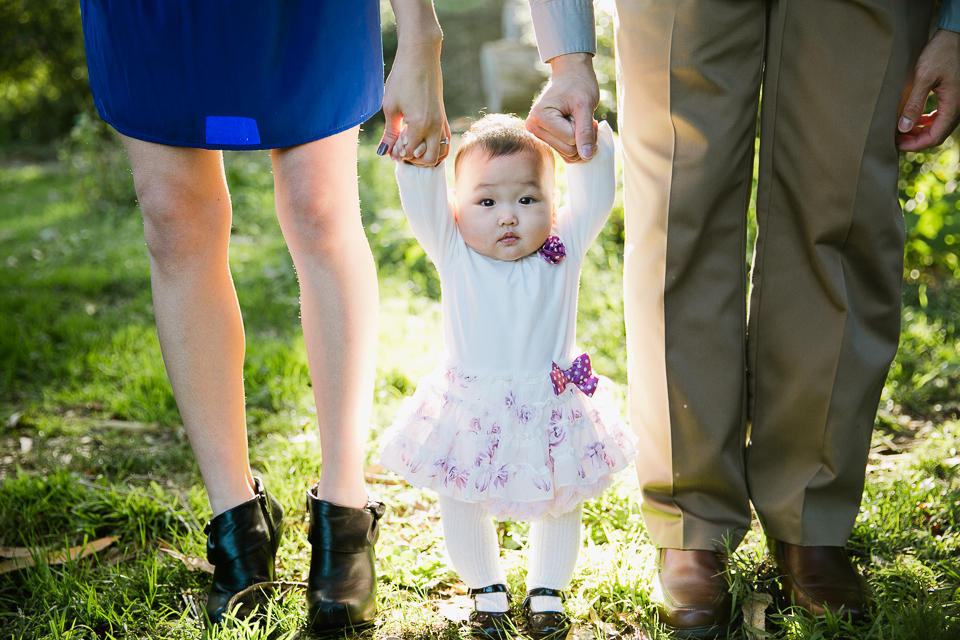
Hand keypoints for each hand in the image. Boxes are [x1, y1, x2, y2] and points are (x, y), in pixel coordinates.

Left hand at [380, 2, 448, 166]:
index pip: (410, 153)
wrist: (420, 56)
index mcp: (421, 125)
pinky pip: (444, 140)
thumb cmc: (402, 78)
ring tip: (412, 143)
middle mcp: (435, 126)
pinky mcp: (444, 116)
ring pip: (440, 152)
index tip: (391, 146)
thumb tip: (383, 152)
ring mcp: (442, 122)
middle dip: (414, 159)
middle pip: (429, 160)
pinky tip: (420, 137)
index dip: (398, 153)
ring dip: (425, 154)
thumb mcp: (391, 107)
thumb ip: (390, 133)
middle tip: (402, 147)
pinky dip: (433, 145)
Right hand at [526, 53, 599, 162]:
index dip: (585, 131)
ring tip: (583, 122)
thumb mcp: (585, 106)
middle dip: (584, 138)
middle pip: (568, 150)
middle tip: (589, 121)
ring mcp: (538, 133)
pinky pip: (564, 152)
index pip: (570, 140)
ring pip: (567, 154)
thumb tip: (587, 156)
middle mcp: (533, 127)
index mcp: (539, 117)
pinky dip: (577, 144)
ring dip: (581, 141)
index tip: (588, 117)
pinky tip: (579, 128)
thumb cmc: (578, 84)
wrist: (571, 73)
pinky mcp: (545, 137)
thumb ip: (585, 131)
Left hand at [896, 29, 959, 151]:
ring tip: (900, 132)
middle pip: (937, 134)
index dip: (915, 145)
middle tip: (895, 140)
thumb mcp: (924, 77)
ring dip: (920, 132)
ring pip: (939, 127)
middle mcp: (959, 106)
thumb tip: (904, 127)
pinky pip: (940, 116)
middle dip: (916, 141)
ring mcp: (957, 102)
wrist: (954, 36)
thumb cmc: (940, 53)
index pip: (935, 136)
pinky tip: (913, 119)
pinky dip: (926, 122)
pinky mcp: (953, 96)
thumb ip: (914, 103)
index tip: (897, 145)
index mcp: (954, 105)